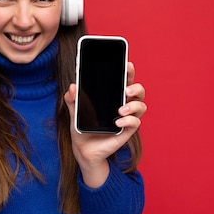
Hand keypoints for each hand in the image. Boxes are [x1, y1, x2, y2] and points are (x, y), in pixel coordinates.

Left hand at [63, 61, 146, 187]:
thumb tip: (72, 86)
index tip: (127, 64)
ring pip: (141, 106)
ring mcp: (126, 118)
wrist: (82, 149)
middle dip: (136, 87)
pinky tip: (118, 122)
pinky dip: (129, 120)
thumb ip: (72, 99)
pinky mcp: (127, 131)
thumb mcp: (74, 111)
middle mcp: (123, 105)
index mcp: (112, 96)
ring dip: (134, 105)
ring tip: (120, 110)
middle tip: (126, 89)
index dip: (128, 71)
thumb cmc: (82, 127)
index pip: (124, 80)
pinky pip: (135, 123)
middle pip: (138, 91)